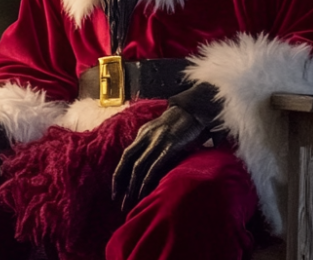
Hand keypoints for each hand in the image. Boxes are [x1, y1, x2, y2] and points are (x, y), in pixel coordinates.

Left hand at [112, 82, 221, 211]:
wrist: (198, 110)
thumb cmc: (183, 124)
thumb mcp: (162, 132)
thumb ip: (152, 144)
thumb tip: (146, 163)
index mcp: (143, 133)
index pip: (125, 156)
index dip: (118, 175)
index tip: (115, 191)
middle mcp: (146, 137)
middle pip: (128, 163)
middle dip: (122, 184)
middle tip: (120, 202)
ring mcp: (157, 142)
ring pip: (139, 167)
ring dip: (133, 187)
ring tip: (131, 203)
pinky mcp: (170, 147)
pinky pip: (154, 167)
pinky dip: (147, 181)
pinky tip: (144, 193)